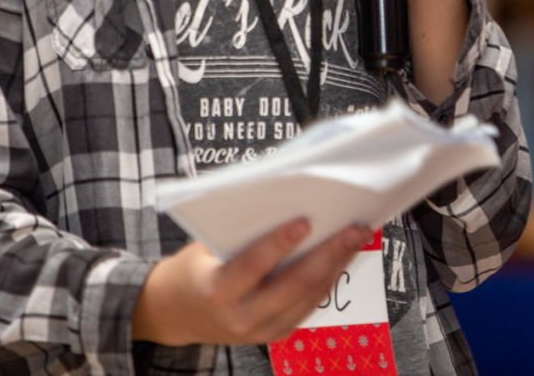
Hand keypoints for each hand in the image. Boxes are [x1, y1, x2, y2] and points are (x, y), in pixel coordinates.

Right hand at [132, 219, 368, 346]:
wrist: (177, 314)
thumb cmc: (194, 267)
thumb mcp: (205, 246)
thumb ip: (239, 232)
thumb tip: (284, 199)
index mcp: (218, 290)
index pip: (253, 265)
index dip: (279, 243)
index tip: (305, 220)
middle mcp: (242, 317)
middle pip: (294, 284)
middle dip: (329, 254)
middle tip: (354, 227)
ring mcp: (261, 331)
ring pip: (308, 297)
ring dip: (337, 265)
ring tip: (356, 237)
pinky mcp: (276, 335)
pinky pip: (308, 306)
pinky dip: (327, 279)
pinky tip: (342, 257)